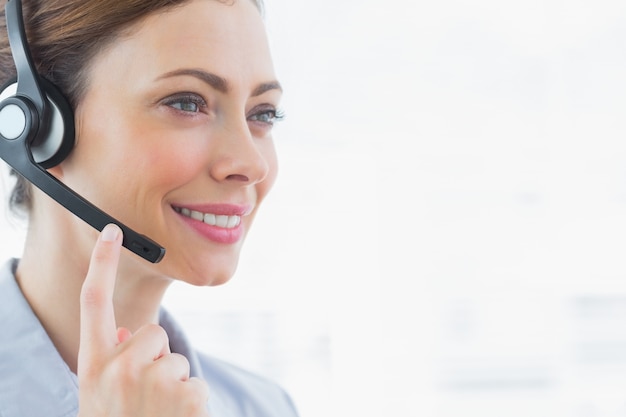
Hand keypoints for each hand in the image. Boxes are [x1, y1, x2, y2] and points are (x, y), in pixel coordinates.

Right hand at [77, 224, 209, 416]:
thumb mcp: (99, 399)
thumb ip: (110, 364)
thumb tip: (131, 333)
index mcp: (92, 367)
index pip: (93, 303)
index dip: (102, 264)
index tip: (113, 231)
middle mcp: (117, 368)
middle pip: (153, 333)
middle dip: (154, 360)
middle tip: (142, 399)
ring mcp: (151, 381)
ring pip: (175, 360)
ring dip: (171, 385)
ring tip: (155, 416)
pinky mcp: (184, 395)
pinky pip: (193, 383)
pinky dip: (190, 404)